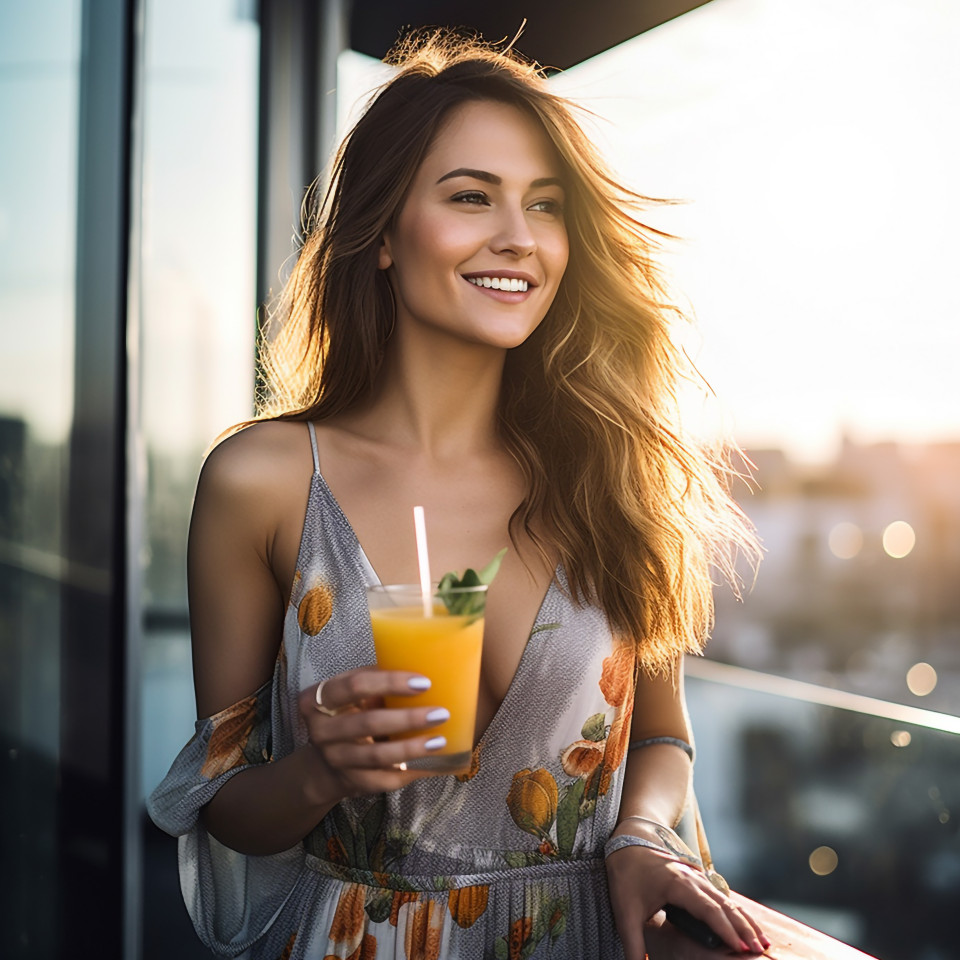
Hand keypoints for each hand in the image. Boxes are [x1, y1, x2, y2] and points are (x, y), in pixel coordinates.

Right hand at [297, 667, 449, 801]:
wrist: (328, 761)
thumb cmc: (350, 713)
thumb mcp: (354, 693)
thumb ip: (377, 680)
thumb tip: (425, 665)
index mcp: (318, 699)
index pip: (355, 685)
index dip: (390, 683)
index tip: (424, 682)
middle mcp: (321, 731)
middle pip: (368, 722)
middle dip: (408, 718)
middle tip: (441, 713)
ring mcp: (334, 759)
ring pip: (376, 755)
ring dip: (411, 748)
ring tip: (439, 740)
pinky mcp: (350, 782)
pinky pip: (383, 780)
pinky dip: (409, 772)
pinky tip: (431, 763)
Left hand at [606, 838, 768, 957]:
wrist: (628, 840)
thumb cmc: (627, 874)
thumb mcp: (625, 911)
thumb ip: (633, 944)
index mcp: (678, 885)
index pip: (709, 910)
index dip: (726, 930)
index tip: (740, 948)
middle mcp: (693, 879)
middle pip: (725, 905)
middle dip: (744, 928)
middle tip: (760, 949)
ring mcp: (697, 877)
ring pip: (727, 900)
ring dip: (745, 920)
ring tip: (762, 940)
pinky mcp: (697, 879)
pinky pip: (722, 896)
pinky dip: (737, 911)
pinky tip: (745, 924)